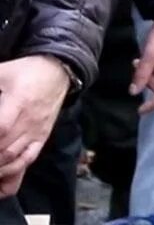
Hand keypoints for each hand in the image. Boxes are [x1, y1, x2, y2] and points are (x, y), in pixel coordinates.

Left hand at [0, 55, 70, 184]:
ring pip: (14, 160)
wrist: (57, 72)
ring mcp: (36, 132)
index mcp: (19, 102)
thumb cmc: (24, 72)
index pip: (1, 129)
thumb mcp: (1, 73)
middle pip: (4, 150)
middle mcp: (29, 121)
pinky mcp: (40, 138)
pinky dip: (10, 173)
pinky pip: (27, 161)